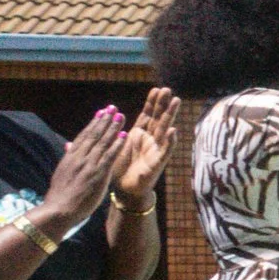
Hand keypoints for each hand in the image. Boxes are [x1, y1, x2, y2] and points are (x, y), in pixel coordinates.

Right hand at [37, 109, 124, 230]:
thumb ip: (68, 158)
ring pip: (102, 142)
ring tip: (120, 116)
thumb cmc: (60, 196)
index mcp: (70, 157)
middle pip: (93, 135)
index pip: (83, 136)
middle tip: (112, 108)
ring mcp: (88, 165)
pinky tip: (124, 135)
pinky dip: (117, 144)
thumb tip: (68, 145)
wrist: (58, 210)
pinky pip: (109, 156)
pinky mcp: (97, 174)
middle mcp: (79, 157)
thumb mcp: (61, 173)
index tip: (100, 113)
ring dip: (112, 128)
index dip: (93, 124)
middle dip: (104, 120)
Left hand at [111, 89, 177, 207]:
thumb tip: (102, 116)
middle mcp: (149, 140)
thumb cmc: (118, 170)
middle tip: (168, 89)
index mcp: (138, 135)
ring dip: (170, 115)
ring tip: (176, 101)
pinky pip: (165, 150)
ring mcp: (155, 149)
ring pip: (164, 129)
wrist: (124, 190)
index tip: (156, 89)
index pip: (147, 115)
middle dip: (163, 104)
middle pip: (158, 118)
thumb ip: (109, 133)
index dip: (152, 103)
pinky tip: (173, 131)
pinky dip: (169, 141)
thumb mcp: (111, 147)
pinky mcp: (157, 162)